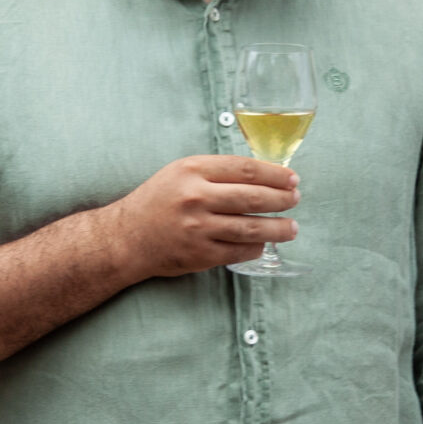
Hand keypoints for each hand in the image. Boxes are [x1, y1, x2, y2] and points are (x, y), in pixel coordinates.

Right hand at [108, 155, 300, 280]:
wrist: (126, 237)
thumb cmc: (158, 201)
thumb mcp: (181, 172)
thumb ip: (216, 171)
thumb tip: (262, 174)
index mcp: (192, 170)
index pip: (245, 169)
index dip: (274, 174)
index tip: (291, 178)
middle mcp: (195, 197)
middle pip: (253, 198)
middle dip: (282, 200)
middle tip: (296, 200)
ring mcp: (198, 228)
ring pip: (251, 229)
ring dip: (278, 229)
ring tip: (292, 228)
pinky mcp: (199, 255)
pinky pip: (239, 252)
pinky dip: (257, 248)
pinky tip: (265, 243)